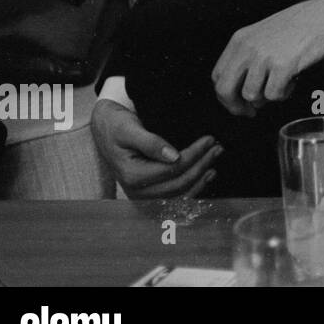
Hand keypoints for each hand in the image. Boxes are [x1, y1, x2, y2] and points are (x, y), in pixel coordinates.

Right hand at [91, 99, 220, 198]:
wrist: (105, 130)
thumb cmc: (116, 126)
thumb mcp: (130, 129)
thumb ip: (151, 143)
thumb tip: (174, 156)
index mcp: (132, 176)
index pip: (173, 169)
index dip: (195, 155)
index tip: (210, 140)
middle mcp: (137, 192)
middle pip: (179, 184)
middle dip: (202, 165)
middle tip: (218, 148)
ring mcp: (143, 197)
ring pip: (180, 195)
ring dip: (201, 179)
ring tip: (215, 160)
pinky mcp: (149, 196)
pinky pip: (176, 198)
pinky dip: (194, 188)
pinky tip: (206, 175)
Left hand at [211, 0, 323, 115]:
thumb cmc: (301, 25)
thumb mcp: (265, 34)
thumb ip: (250, 55)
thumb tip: (242, 87)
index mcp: (240, 40)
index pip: (218, 75)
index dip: (225, 95)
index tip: (237, 103)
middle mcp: (248, 48)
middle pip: (225, 90)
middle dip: (236, 107)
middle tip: (250, 112)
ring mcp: (264, 57)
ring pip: (251, 95)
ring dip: (267, 97)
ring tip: (282, 84)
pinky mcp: (283, 66)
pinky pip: (274, 94)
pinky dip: (284, 93)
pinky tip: (293, 81)